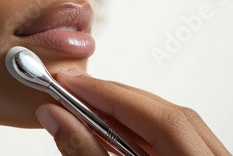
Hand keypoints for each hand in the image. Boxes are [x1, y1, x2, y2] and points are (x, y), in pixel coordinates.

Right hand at [36, 70, 230, 155]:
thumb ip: (84, 153)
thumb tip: (54, 116)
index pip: (158, 118)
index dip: (108, 96)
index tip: (68, 84)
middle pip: (168, 113)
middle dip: (113, 99)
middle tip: (71, 92)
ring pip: (174, 121)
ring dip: (126, 112)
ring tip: (87, 110)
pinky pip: (177, 134)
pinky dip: (141, 128)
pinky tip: (115, 130)